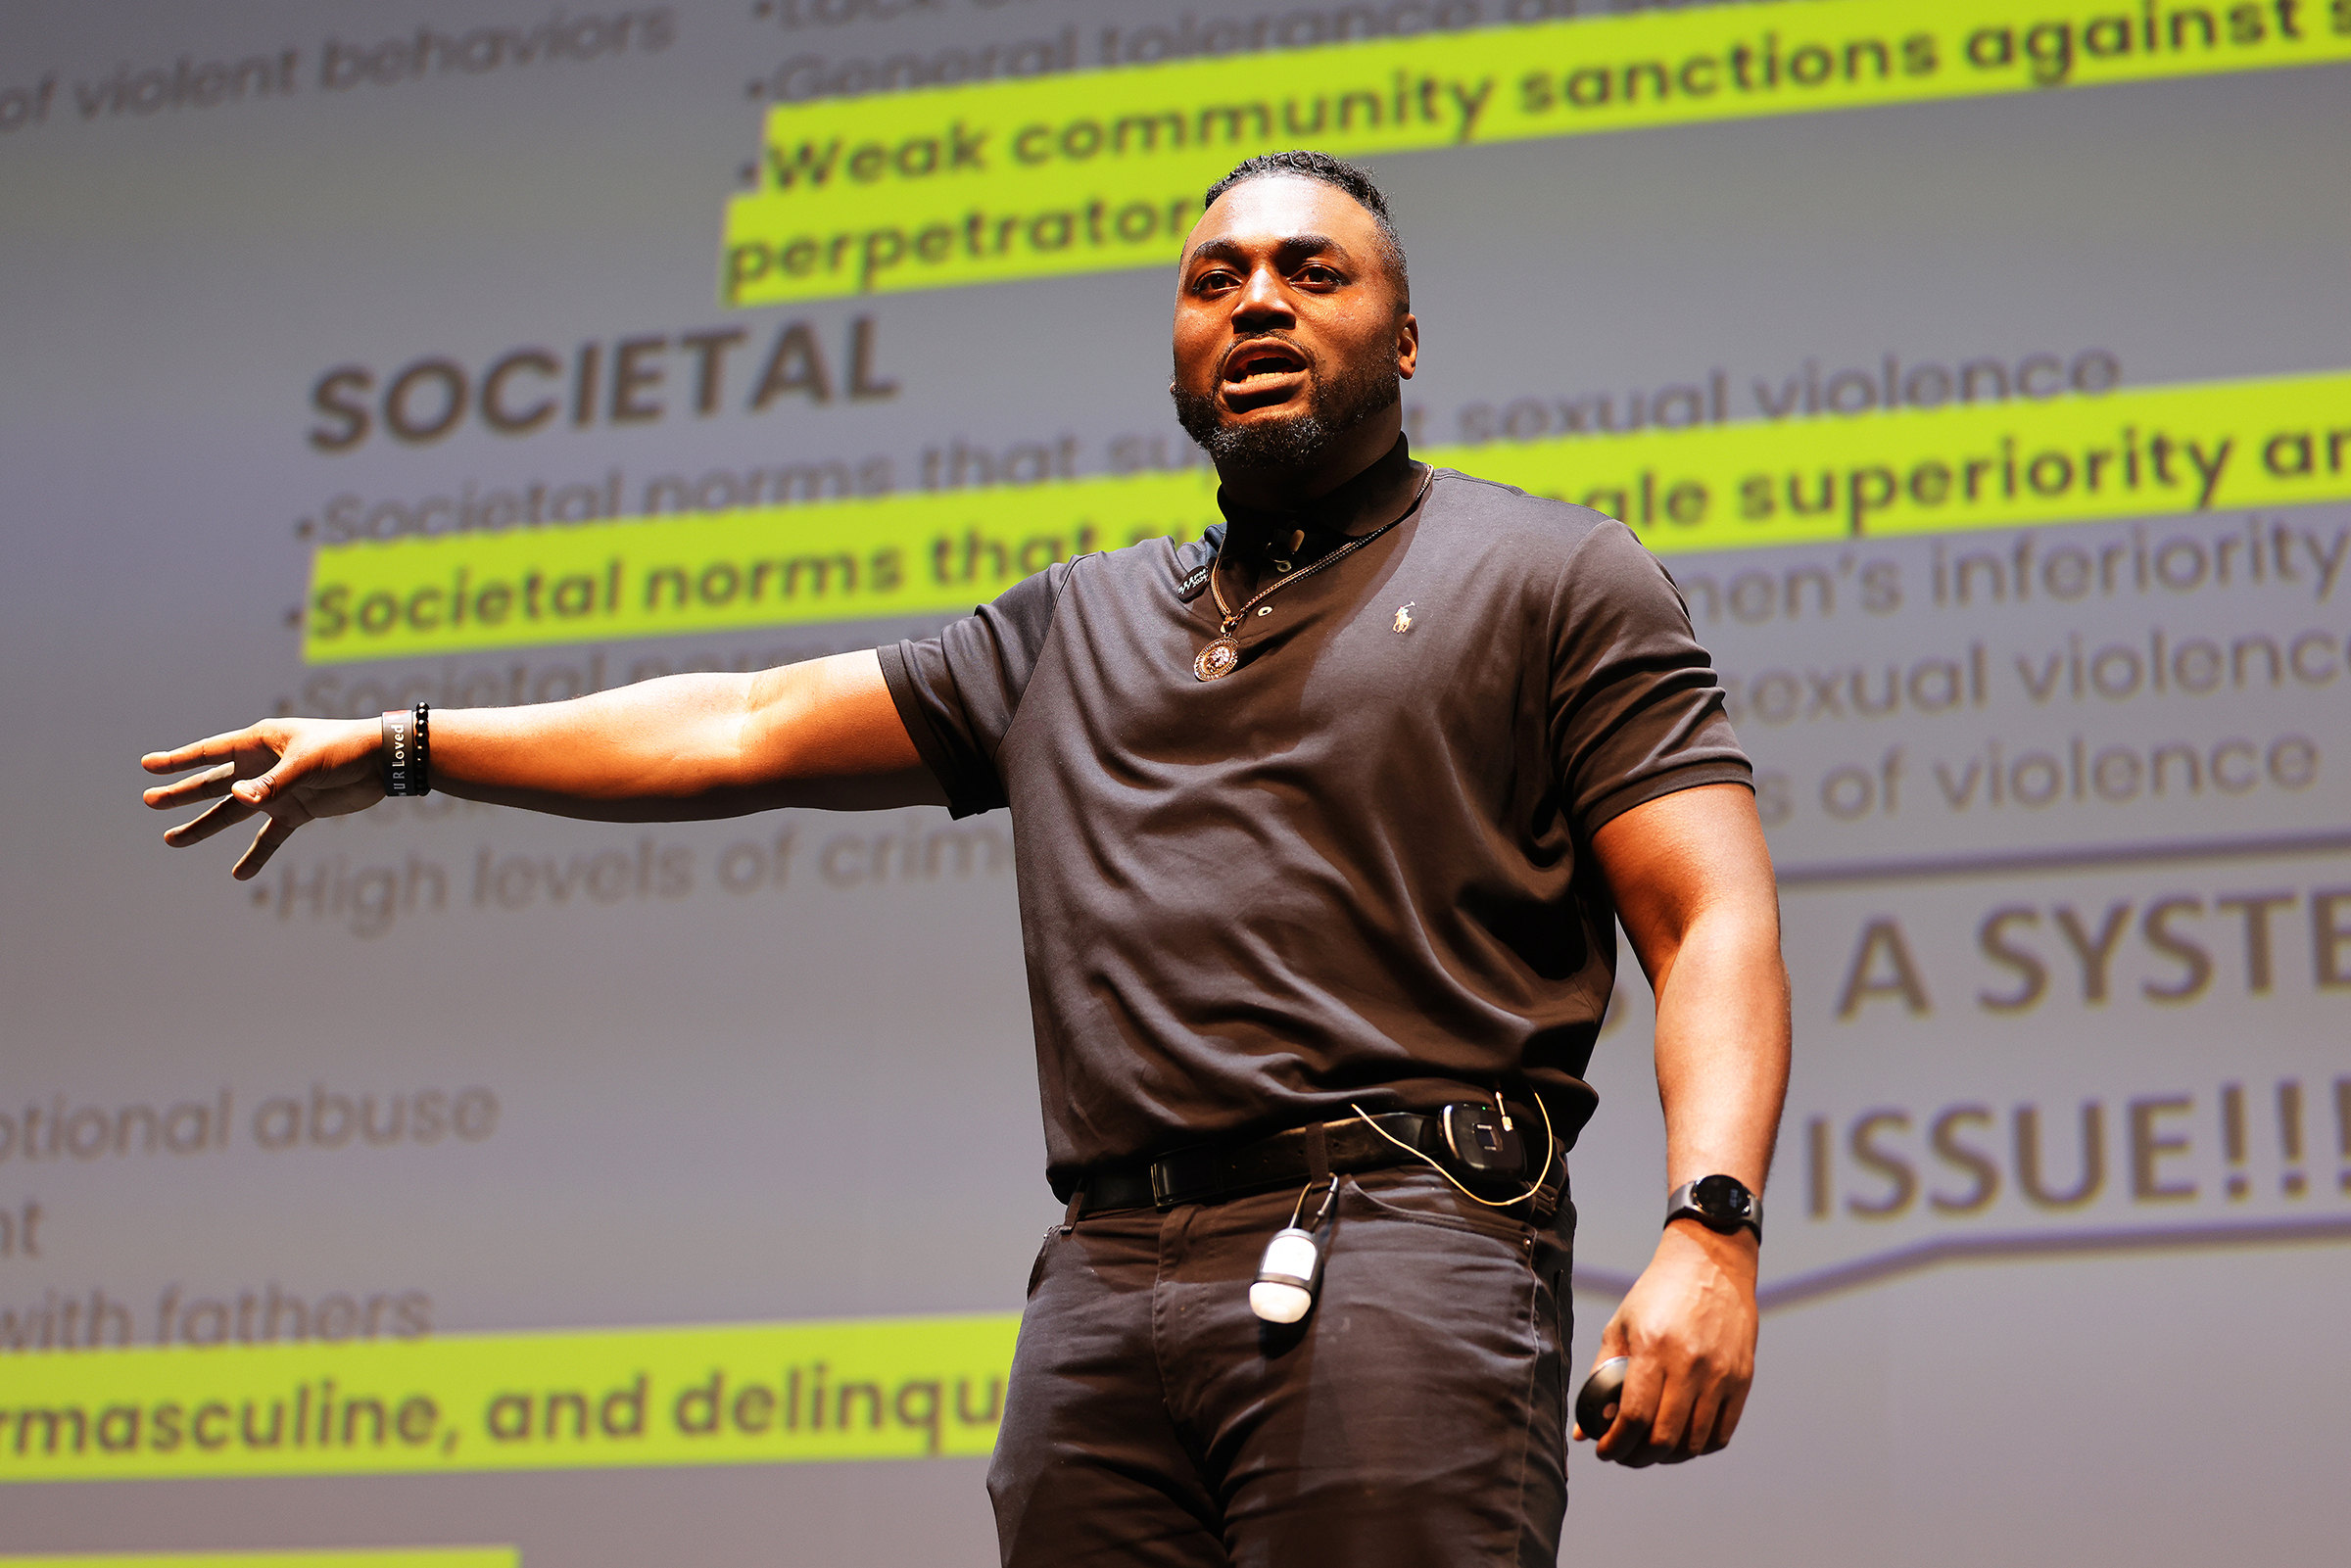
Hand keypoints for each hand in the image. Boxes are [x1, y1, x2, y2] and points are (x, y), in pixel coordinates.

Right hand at [141, 718, 386, 877]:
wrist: (384, 762)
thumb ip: (272, 783)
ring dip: (205, 826)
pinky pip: (270, 837)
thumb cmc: (345, 748)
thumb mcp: (306, 763)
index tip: (148, 766)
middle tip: (149, 802)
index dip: (179, 761)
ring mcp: (277, 791)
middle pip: (214, 783)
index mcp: (260, 743)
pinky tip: (240, 874)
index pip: (210, 753)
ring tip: (173, 839)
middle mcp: (262, 766)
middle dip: (182, 793)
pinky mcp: (297, 812)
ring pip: (233, 812)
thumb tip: (239, 798)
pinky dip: (256, 855)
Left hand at [1575, 1219, 1758, 1465]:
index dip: (1615, 1444)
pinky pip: (1721, 1434)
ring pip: (1693, 1443)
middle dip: (1637, 1457)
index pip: (1634, 1416)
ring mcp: (1721, 1374)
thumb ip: (1602, 1375)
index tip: (1604, 1451)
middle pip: (1664, 1438)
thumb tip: (1585, 1429)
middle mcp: (1690, 1364)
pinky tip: (1681, 1439)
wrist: (1711, 1264)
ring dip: (1668, 1457)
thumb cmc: (1658, 1294)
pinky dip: (1698, 1447)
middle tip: (1625, 1454)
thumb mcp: (1621, 1325)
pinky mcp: (1742, 1379)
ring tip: (1651, 1448)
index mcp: (1653, 1348)